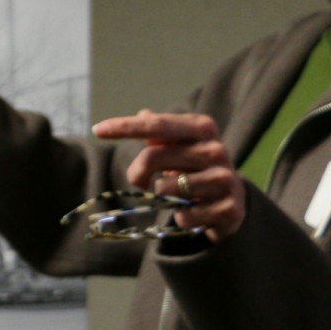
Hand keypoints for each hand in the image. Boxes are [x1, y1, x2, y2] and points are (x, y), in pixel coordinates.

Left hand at [92, 110, 244, 240]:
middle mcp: (216, 150)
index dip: (125, 126)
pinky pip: (184, 215)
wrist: (233, 200)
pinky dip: (180, 217)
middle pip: (154, 156)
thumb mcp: (180, 147)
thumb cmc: (195, 168)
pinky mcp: (230, 209)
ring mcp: (225, 179)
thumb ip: (160, 132)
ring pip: (165, 189)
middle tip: (140, 182)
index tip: (97, 129)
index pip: (156, 124)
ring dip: (161, 196)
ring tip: (177, 196)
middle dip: (137, 173)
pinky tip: (192, 212)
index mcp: (202, 128)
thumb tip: (143, 112)